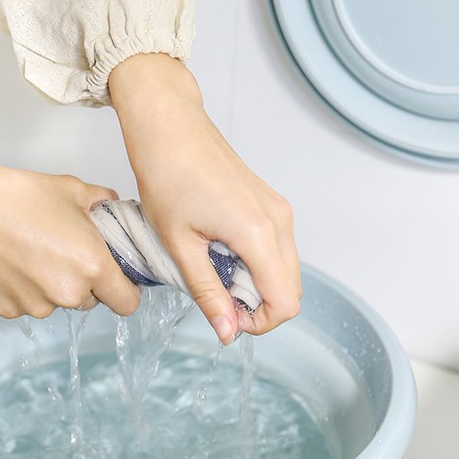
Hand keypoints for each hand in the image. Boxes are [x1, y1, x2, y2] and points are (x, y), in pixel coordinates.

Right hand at [0, 152, 139, 318]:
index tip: (116, 279)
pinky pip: (26, 304)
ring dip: (51, 285)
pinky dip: (22, 288)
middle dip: (83, 282)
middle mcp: (68, 293)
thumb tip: (112, 209)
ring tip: (30, 251)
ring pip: (56, 302)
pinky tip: (10, 261)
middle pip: (90, 301)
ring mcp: (36, 306)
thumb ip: (103, 204)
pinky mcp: (7, 310)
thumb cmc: (14, 196)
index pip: (127, 302)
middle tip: (63, 251)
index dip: (125, 290)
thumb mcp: (72, 189)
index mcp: (92, 266)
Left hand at [109, 53, 300, 344]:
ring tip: (212, 273)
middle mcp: (279, 221)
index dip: (259, 323)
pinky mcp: (271, 203)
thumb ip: (207, 292)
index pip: (285, 302)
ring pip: (285, 269)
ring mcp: (279, 209)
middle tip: (216, 299)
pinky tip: (220, 253)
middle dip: (258, 306)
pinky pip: (278, 247)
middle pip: (291, 289)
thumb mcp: (179, 245)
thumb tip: (226, 331)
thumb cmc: (167, 176)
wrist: (169, 127)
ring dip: (256, 284)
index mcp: (258, 234)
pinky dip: (256, 263)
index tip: (226, 319)